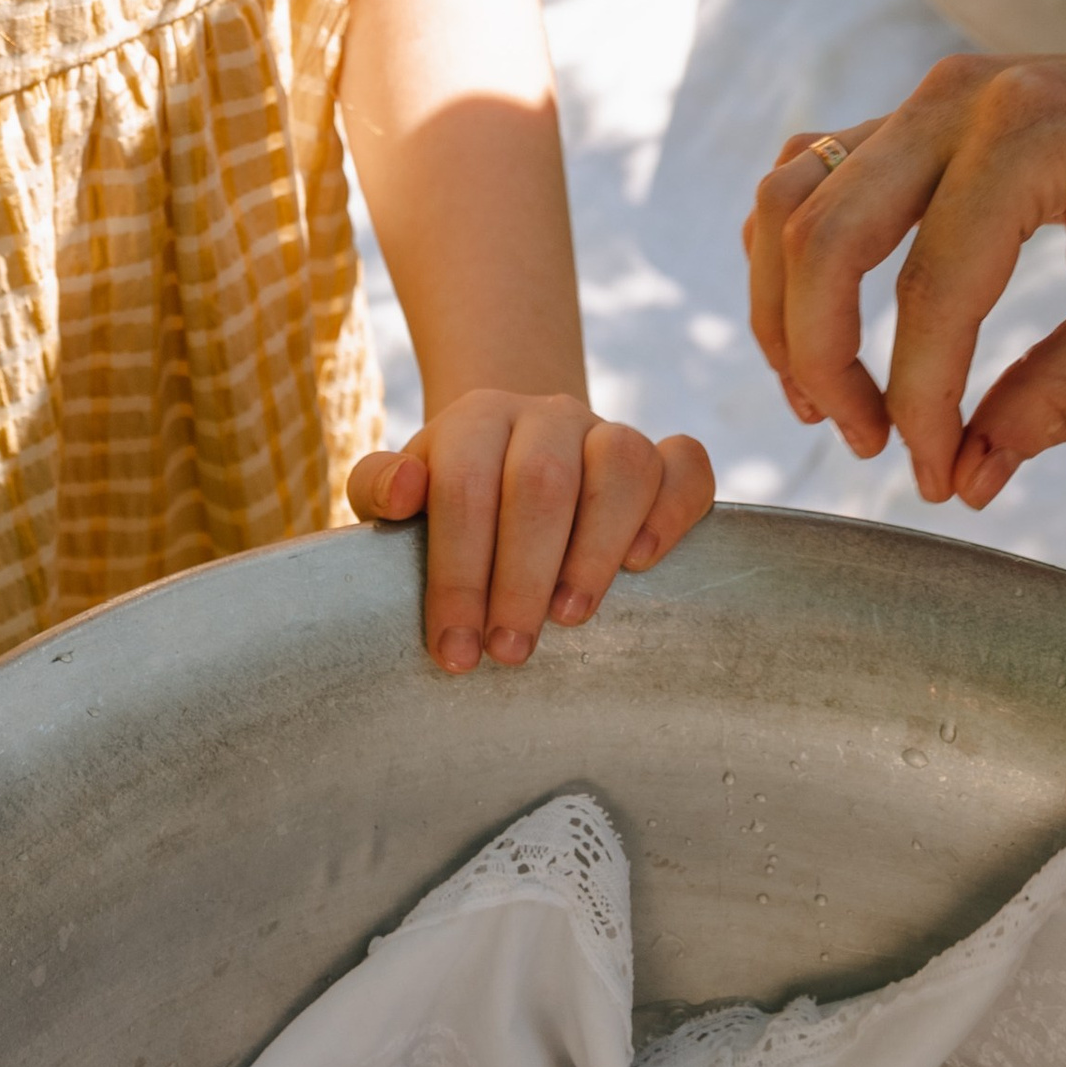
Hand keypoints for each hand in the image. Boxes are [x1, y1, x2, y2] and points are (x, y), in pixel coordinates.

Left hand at [348, 390, 713, 672]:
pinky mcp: (661, 457)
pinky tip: (645, 563)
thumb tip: (404, 490)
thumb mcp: (398, 492)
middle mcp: (546, 415)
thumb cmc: (450, 497)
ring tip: (570, 617)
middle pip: (543, 482)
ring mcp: (608, 431)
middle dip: (523, 576)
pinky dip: (673, 510)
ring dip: (596, 548)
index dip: (458, 573)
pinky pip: (686, 465)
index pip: (464, 487)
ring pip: (621, 464)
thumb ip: (379, 486)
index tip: (454, 650)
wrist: (513, 455)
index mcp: (475, 420)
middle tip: (509, 651)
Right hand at [745, 21, 1065, 503]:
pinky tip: (823, 322)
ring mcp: (923, 96)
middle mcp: (949, 102)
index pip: (930, 294)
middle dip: (819, 358)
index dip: (919, 404)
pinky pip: (813, 171)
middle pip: (820, 235)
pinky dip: (798, 253)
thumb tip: (972, 476)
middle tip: (867, 445)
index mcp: (1022, 139)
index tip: (940, 481)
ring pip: (791, 195)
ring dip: (784, 305)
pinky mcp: (916, 110)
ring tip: (822, 397)